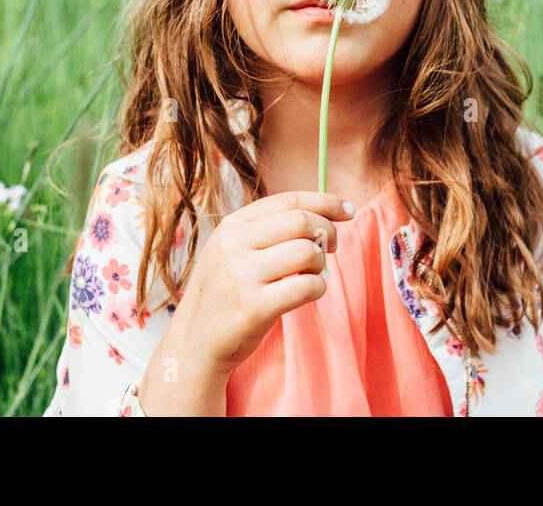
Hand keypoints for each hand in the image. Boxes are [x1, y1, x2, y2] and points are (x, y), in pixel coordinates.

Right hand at [168, 190, 355, 377]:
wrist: (194, 342)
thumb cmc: (224, 294)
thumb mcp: (232, 251)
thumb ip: (267, 231)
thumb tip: (322, 215)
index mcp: (233, 225)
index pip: (288, 200)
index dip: (325, 202)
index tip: (348, 210)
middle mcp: (234, 245)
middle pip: (302, 221)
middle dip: (328, 232)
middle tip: (331, 247)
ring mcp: (242, 276)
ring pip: (306, 252)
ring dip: (321, 264)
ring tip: (312, 275)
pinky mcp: (253, 307)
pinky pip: (306, 287)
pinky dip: (318, 289)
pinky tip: (309, 293)